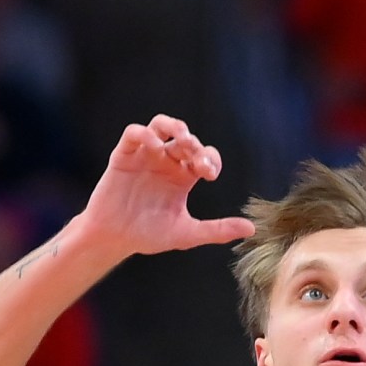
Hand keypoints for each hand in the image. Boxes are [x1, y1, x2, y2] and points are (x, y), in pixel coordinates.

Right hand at [76, 116, 255, 259]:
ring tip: (181, 137)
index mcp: (183, 176)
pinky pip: (134, 133)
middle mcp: (166, 162)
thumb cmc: (148, 235)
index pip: (204, 156)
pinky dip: (144, 133)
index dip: (210, 159)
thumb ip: (217, 229)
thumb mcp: (187, 233)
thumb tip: (251, 228)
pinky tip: (154, 145)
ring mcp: (145, 156)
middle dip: (195, 145)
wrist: (114, 240)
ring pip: (161, 126)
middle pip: (186, 139)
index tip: (209, 174)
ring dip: (173, 126)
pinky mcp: (123, 156)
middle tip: (198, 161)